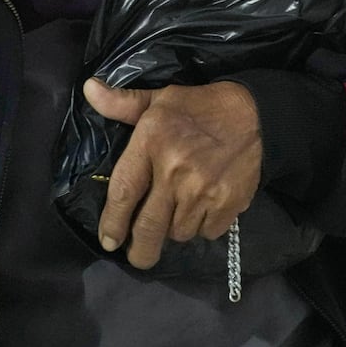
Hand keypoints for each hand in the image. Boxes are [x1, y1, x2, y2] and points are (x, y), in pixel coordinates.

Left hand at [83, 78, 261, 269]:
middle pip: (148, 228)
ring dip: (174, 229)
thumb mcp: (160, 99)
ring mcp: (202, 190)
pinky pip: (206, 232)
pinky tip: (203, 209)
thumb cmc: (200, 108)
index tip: (109, 240)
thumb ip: (122, 103)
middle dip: (139, 250)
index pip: (123, 192)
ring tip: (178, 213)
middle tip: (137, 256)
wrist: (256, 115)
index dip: (112, 222)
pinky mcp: (227, 204)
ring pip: (178, 232)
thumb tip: (88, 89)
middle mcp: (174, 171)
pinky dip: (202, 227)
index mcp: (152, 142)